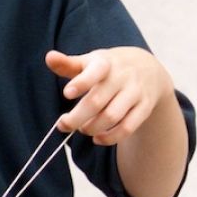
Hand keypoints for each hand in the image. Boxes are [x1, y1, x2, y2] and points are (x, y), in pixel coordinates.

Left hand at [45, 47, 174, 145]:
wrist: (147, 68)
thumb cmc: (108, 66)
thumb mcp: (89, 61)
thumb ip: (68, 63)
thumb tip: (49, 57)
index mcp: (105, 62)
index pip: (95, 71)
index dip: (81, 83)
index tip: (66, 93)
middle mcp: (122, 77)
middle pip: (97, 101)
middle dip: (77, 117)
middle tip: (63, 125)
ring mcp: (135, 92)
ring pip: (112, 116)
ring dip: (92, 128)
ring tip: (81, 129)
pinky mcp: (144, 108)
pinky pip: (128, 127)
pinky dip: (111, 138)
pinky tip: (97, 138)